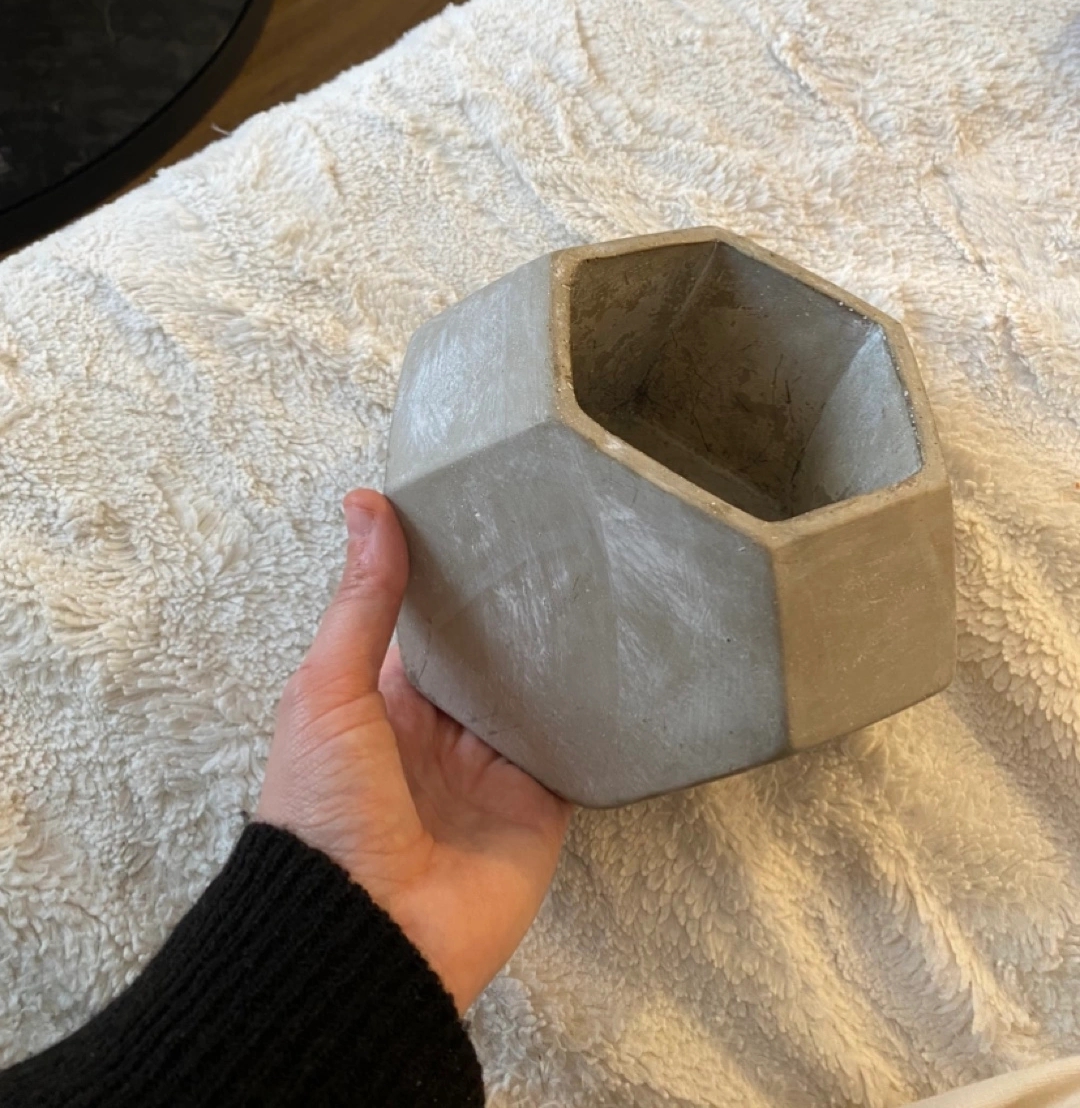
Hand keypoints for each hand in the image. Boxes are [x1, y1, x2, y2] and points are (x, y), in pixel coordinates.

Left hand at [257, 490, 572, 1013]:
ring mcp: (493, 769)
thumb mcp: (327, 692)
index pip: (428, 623)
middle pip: (489, 654)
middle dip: (517, 608)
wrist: (366, 938)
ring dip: (560, 651)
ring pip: (536, 692)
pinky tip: (624, 656)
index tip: (487, 510)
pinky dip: (594, 712)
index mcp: (383, 703)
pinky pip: (575, 746)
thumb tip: (364, 504)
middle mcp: (441, 731)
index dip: (452, 575)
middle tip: (562, 534)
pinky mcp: (541, 805)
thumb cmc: (325, 814)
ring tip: (603, 575)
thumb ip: (361, 603)